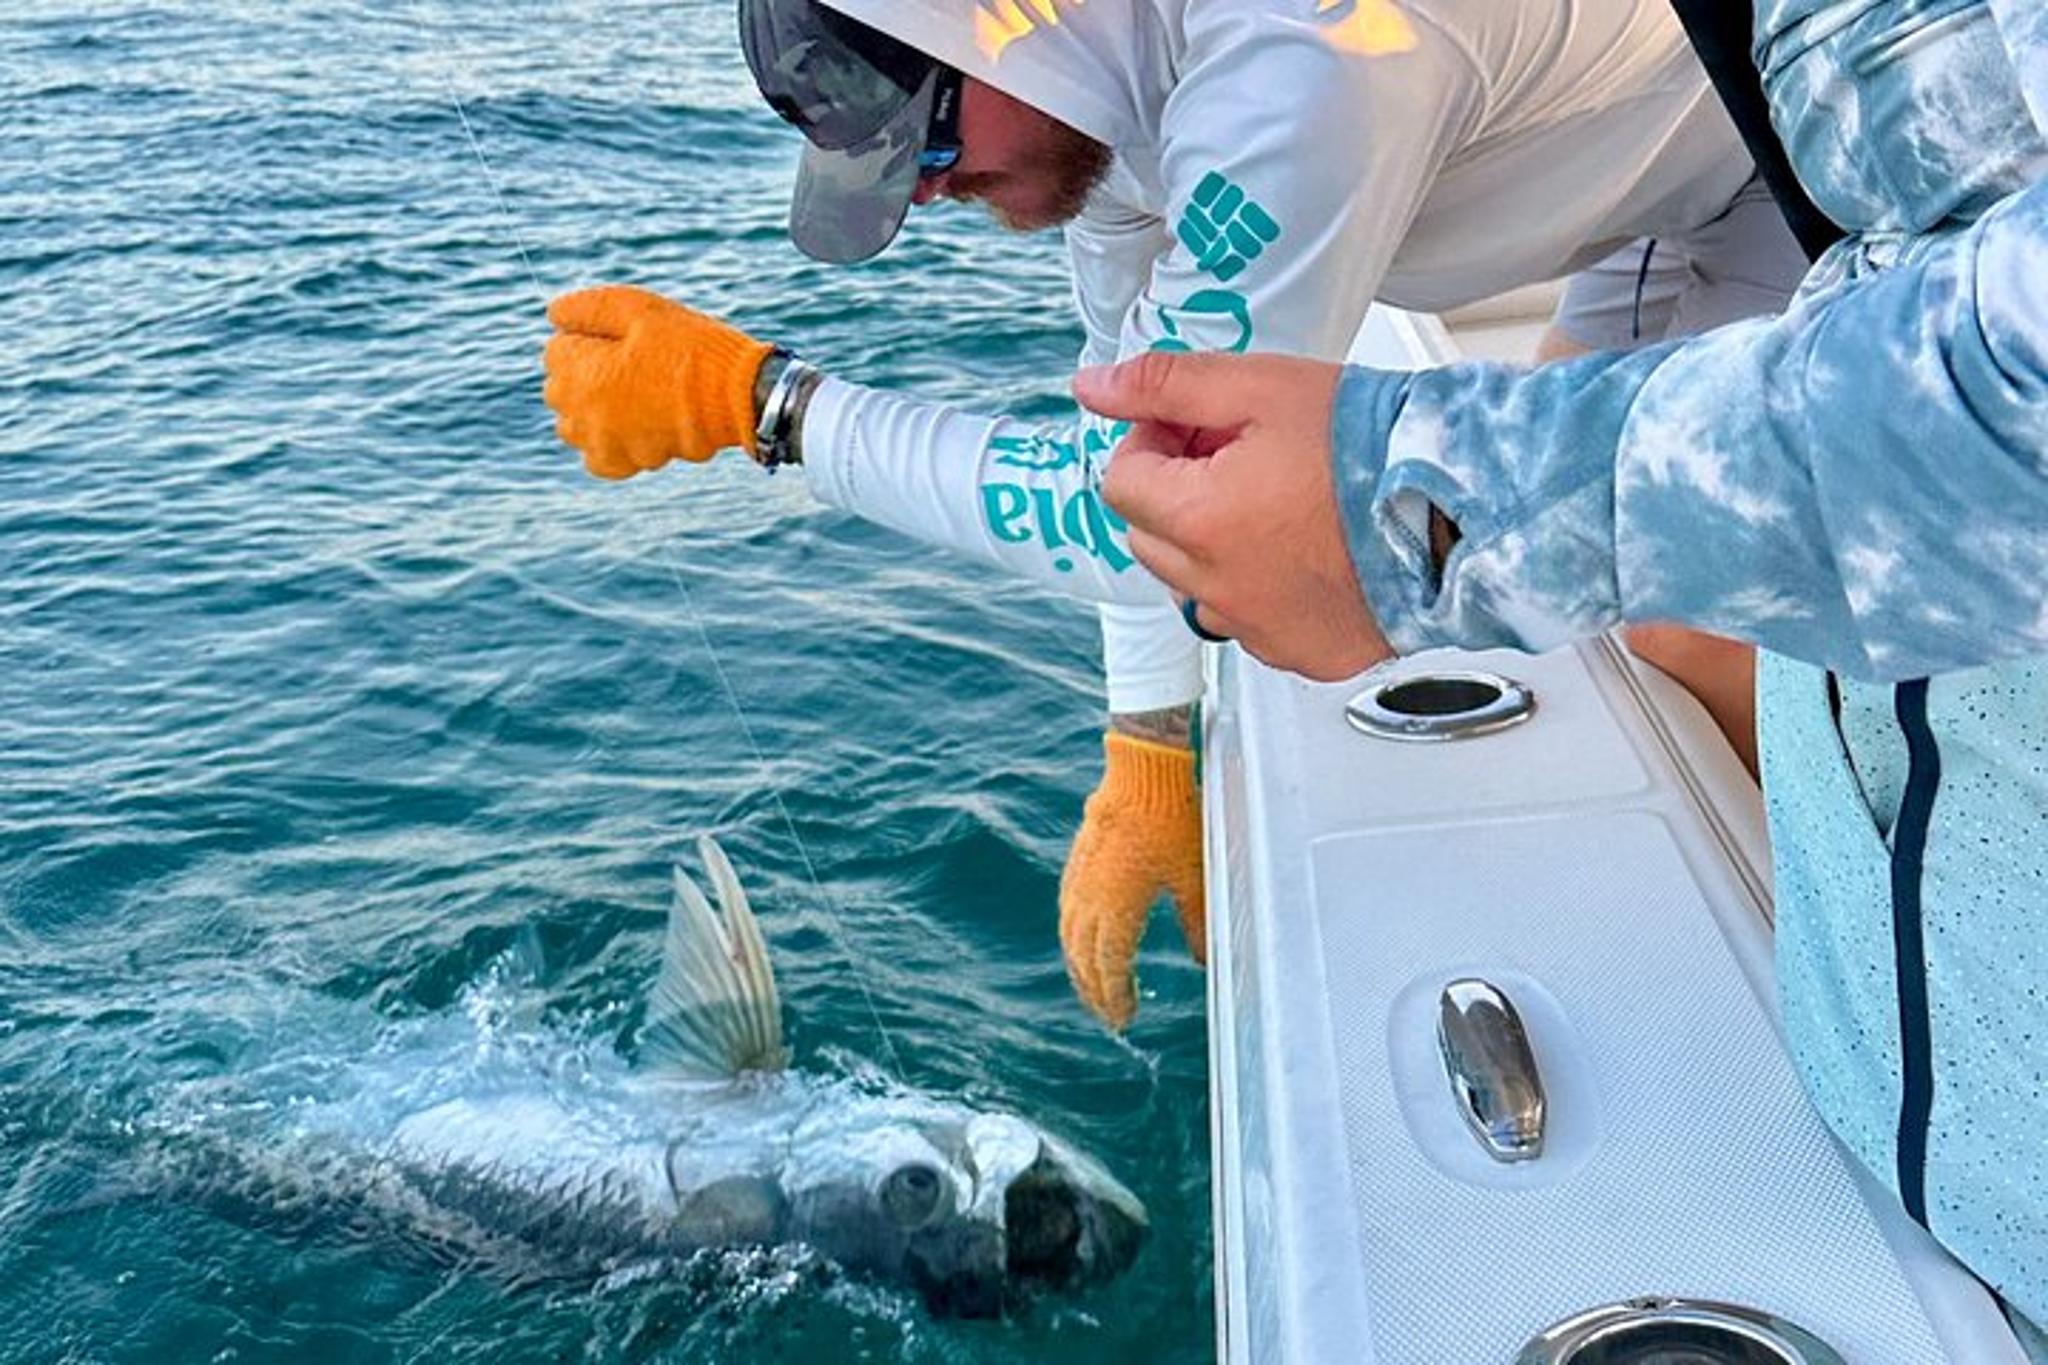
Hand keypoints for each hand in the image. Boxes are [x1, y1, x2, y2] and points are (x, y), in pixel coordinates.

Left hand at [543, 285, 774, 480]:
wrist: (736, 396)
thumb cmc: (689, 348)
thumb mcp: (639, 309)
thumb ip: (587, 308)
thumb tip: (553, 314)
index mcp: (579, 373)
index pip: (556, 349)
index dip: (589, 337)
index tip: (623, 338)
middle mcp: (581, 414)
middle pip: (560, 389)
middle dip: (585, 373)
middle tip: (631, 363)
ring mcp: (602, 443)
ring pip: (574, 425)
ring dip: (592, 409)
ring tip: (633, 394)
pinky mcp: (626, 463)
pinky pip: (597, 457)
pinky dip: (607, 443)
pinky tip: (632, 425)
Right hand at [1059, 732, 1204, 1030]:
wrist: (1142, 769)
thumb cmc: (1173, 819)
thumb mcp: (1193, 875)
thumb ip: (1197, 923)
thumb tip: (1204, 963)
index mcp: (1118, 905)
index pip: (1109, 965)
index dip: (1114, 996)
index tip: (1124, 1019)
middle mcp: (1090, 896)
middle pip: (1083, 956)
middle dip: (1093, 990)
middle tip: (1108, 1015)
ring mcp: (1079, 878)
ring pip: (1069, 935)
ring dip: (1078, 966)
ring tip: (1091, 987)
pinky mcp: (1077, 861)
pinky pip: (1067, 910)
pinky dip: (1071, 936)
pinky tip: (1080, 941)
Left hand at [1076, 351, 1393, 681]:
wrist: (1462, 505)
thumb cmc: (1373, 445)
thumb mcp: (1261, 386)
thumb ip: (1165, 384)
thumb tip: (1092, 387)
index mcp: (1198, 520)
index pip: (1121, 481)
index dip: (1154, 442)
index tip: (1197, 425)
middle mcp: (1217, 589)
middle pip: (1150, 535)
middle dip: (1177, 491)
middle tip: (1241, 456)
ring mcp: (1258, 630)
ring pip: (1194, 586)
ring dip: (1212, 545)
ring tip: (1278, 504)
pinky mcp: (1300, 654)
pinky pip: (1249, 623)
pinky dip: (1260, 589)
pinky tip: (1308, 551)